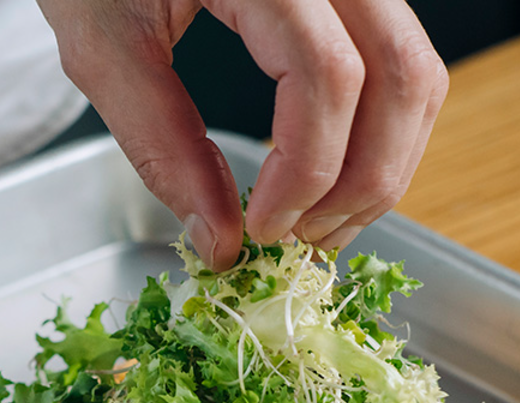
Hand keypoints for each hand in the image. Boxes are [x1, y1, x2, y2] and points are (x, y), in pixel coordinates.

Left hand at [36, 0, 447, 268]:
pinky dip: (379, 133)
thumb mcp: (102, 45)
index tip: (262, 229)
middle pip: (401, 78)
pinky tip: (329, 178)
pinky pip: (400, 61)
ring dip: (382, 165)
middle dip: (363, 182)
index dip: (307, 171)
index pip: (328, 76)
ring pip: (417, 75)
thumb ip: (159, 142)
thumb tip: (220, 239)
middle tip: (302, 239)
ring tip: (318, 222)